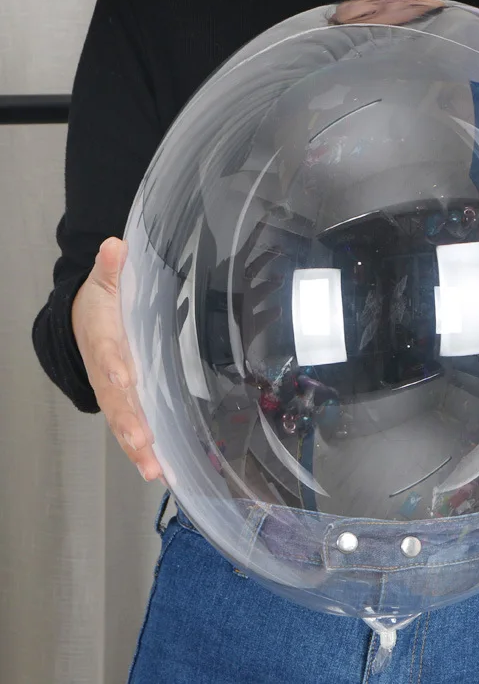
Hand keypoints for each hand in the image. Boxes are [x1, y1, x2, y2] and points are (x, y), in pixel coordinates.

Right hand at [72, 237, 162, 481]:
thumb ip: (111, 268)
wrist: (83, 322)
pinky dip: (143, 450)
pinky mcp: (125, 404)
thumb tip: (114, 245)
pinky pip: (133, 428)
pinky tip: (160, 470)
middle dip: (129, 422)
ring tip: (154, 469)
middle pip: (116, 400)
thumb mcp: (105, 281)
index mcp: (103, 339)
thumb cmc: (101, 303)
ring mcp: (115, 392)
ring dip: (138, 446)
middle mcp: (107, 372)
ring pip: (125, 422)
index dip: (113, 366)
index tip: (123, 378)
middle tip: (143, 442)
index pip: (107, 353)